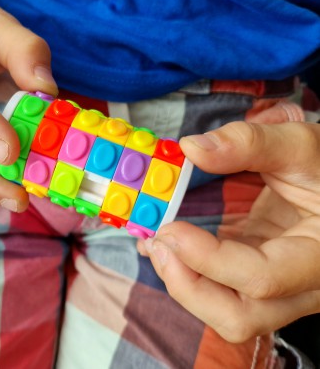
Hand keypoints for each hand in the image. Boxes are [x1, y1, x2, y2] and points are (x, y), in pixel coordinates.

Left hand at [139, 121, 319, 341]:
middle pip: (240, 316)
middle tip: (158, 244)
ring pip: (225, 311)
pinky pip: (219, 288)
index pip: (262, 278)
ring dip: (183, 283)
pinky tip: (167, 246)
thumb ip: (249, 144)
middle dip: (188, 286)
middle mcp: (302, 286)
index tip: (170, 229)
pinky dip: (188, 271)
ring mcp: (277, 286)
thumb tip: (192, 149)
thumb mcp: (299, 146)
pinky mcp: (256, 273)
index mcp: (319, 258)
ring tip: (156, 245)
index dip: (209, 259)